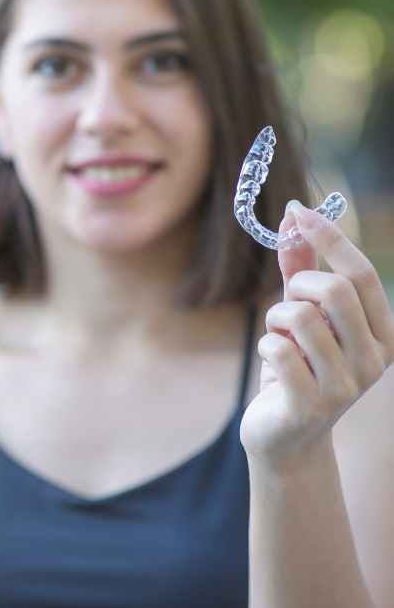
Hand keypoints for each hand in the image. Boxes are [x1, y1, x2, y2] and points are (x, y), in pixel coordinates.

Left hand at [239, 200, 393, 471]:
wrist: (284, 438)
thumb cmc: (296, 367)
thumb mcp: (301, 314)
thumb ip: (301, 268)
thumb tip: (294, 217)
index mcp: (382, 333)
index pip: (361, 273)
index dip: (329, 237)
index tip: (297, 210)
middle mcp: (374, 359)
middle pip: (333, 289)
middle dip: (297, 287)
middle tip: (288, 305)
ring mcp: (347, 386)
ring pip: (299, 315)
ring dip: (275, 320)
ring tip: (279, 340)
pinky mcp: (312, 405)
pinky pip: (277, 349)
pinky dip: (266, 346)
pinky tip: (273, 364)